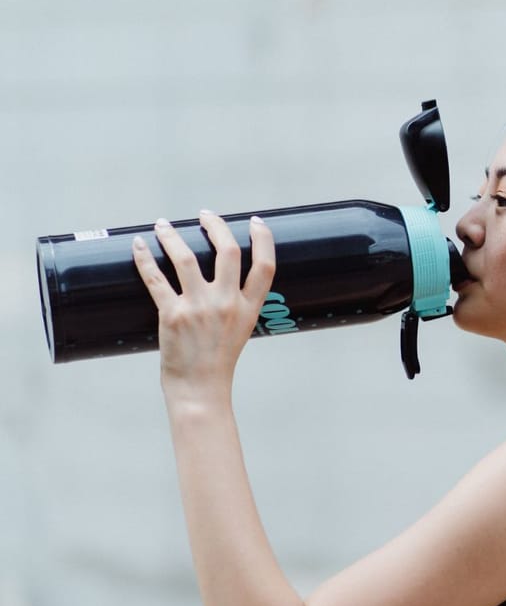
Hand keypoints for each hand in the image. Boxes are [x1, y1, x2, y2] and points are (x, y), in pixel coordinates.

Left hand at [132, 210, 275, 400]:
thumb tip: (219, 276)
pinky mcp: (173, 316)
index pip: (266, 266)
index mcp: (248, 309)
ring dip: (172, 236)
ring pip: (186, 258)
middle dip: (215, 226)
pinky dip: (144, 258)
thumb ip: (235, 304)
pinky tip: (139, 245)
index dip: (263, 239)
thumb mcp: (239, 330)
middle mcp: (227, 305)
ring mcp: (199, 309)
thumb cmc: (217, 361)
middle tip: (204, 215)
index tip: (255, 222)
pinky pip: (156, 278)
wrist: (200, 390)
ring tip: (163, 225)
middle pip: (227, 251)